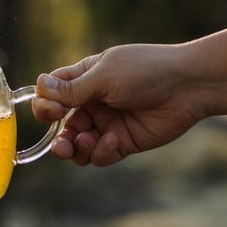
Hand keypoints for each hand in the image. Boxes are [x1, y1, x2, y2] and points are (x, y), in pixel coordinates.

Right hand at [33, 44, 201, 165]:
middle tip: (61, 145)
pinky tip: (112, 141)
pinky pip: (100, 154)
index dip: (45, 105)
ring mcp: (107, 123)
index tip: (52, 111)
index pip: (52, 94)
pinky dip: (101, 152)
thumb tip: (39, 86)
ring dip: (76, 149)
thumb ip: (72, 89)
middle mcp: (92, 102)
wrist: (187, 87)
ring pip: (78, 145)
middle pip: (61, 125)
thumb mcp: (104, 77)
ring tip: (85, 143)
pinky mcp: (123, 142)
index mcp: (84, 79)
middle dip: (58, 137)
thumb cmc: (145, 71)